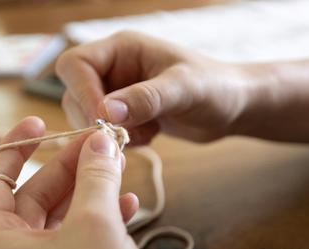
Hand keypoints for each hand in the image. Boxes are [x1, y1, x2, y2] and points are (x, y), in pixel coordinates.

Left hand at [0, 116, 170, 248]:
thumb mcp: (96, 228)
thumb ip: (94, 178)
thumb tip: (98, 143)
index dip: (13, 148)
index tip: (38, 122)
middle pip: (28, 202)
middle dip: (65, 170)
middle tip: (97, 145)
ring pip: (54, 225)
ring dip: (85, 195)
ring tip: (116, 169)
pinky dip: (93, 227)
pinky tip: (126, 207)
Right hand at [56, 31, 257, 143]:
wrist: (233, 107)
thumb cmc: (216, 87)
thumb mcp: (184, 90)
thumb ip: (146, 98)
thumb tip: (106, 111)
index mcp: (122, 48)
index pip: (74, 65)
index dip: (82, 93)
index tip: (104, 119)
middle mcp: (114, 67)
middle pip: (74, 94)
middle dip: (95, 119)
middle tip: (125, 134)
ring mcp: (118, 91)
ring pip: (87, 116)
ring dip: (111, 132)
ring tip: (146, 132)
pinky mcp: (125, 113)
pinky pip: (105, 132)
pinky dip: (123, 140)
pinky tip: (152, 135)